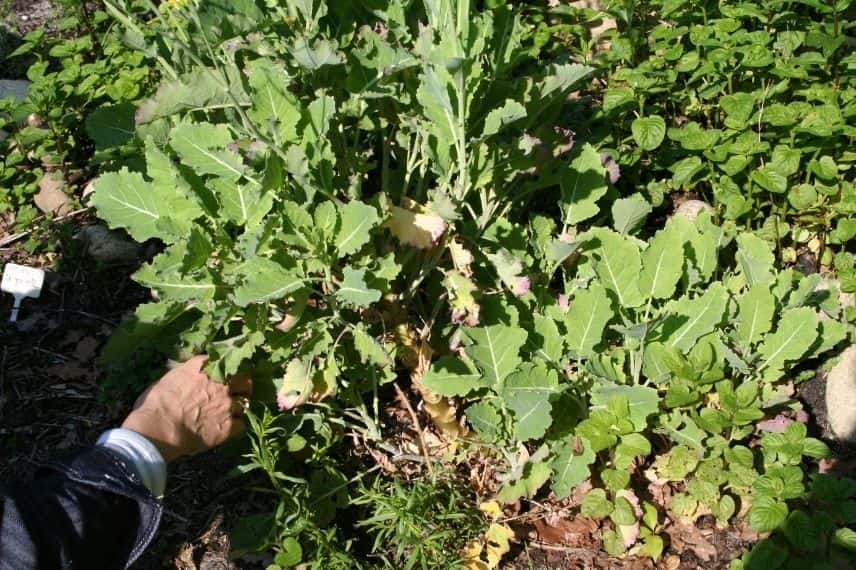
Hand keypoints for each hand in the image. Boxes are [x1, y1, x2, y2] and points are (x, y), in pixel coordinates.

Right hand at [121, 356, 251, 461]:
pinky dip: (235, 427)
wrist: (159, 428)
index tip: (226, 376)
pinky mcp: (230, 426)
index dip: (228, 371)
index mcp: (206, 366)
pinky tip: (226, 429)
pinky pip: (241, 425)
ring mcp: (229, 404)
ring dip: (238, 408)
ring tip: (228, 414)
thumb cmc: (157, 402)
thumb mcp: (171, 376)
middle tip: (234, 394)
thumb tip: (191, 372)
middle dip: (241, 387)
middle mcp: (223, 382)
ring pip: (245, 403)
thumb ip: (188, 372)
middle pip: (245, 381)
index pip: (228, 362)